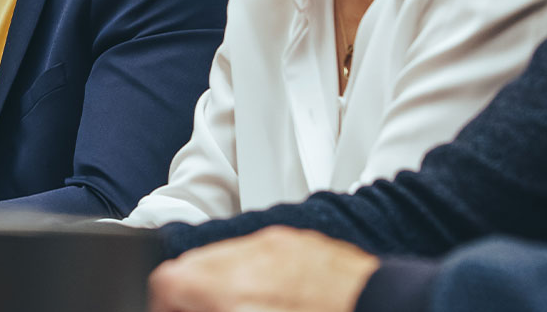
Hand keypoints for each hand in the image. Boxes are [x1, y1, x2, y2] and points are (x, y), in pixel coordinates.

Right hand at [147, 227, 377, 311]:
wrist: (383, 309)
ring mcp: (276, 244)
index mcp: (232, 286)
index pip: (168, 280)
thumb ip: (215, 305)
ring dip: (219, 280)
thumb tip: (189, 304)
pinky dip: (251, 271)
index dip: (162, 304)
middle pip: (193, 264)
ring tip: (237, 306)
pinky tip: (268, 296)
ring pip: (224, 254)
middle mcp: (250, 256)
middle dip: (190, 293)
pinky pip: (258, 250)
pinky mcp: (300, 242)